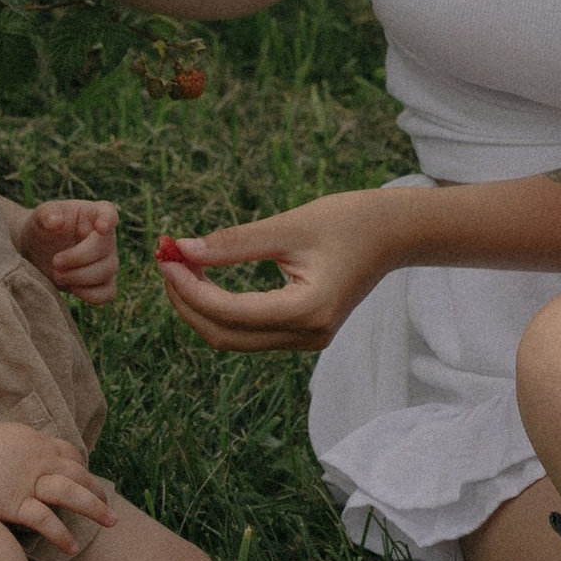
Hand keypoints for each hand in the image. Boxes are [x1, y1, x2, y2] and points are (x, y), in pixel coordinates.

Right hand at [0, 420, 115, 554]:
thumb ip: (16, 449)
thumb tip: (19, 457)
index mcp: (35, 443)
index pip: (68, 452)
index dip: (81, 466)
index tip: (87, 476)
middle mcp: (39, 461)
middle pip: (78, 474)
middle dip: (97, 489)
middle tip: (110, 504)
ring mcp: (29, 483)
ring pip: (72, 494)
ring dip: (95, 508)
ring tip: (112, 522)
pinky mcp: (16, 504)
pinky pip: (46, 521)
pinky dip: (62, 535)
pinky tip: (73, 547)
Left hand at [16, 198, 118, 302]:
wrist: (36, 251)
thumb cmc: (42, 228)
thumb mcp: (40, 216)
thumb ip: (47, 215)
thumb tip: (55, 222)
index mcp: (93, 214)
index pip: (108, 213)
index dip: (108, 220)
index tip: (100, 227)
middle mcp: (106, 237)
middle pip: (105, 249)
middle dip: (78, 258)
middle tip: (55, 262)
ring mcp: (107, 260)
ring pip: (107, 272)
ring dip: (80, 277)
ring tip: (56, 274)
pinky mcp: (102, 282)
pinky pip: (108, 293)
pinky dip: (91, 294)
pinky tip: (72, 288)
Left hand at [153, 191, 405, 354]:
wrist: (394, 234)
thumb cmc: (349, 220)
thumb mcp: (288, 226)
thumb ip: (234, 243)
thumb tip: (182, 250)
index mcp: (308, 311)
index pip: (229, 311)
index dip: (189, 288)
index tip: (166, 256)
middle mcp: (308, 335)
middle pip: (225, 335)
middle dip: (187, 302)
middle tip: (166, 261)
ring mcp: (307, 340)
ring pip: (234, 338)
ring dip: (201, 307)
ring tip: (180, 266)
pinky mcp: (304, 332)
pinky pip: (250, 331)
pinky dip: (221, 309)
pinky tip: (205, 278)